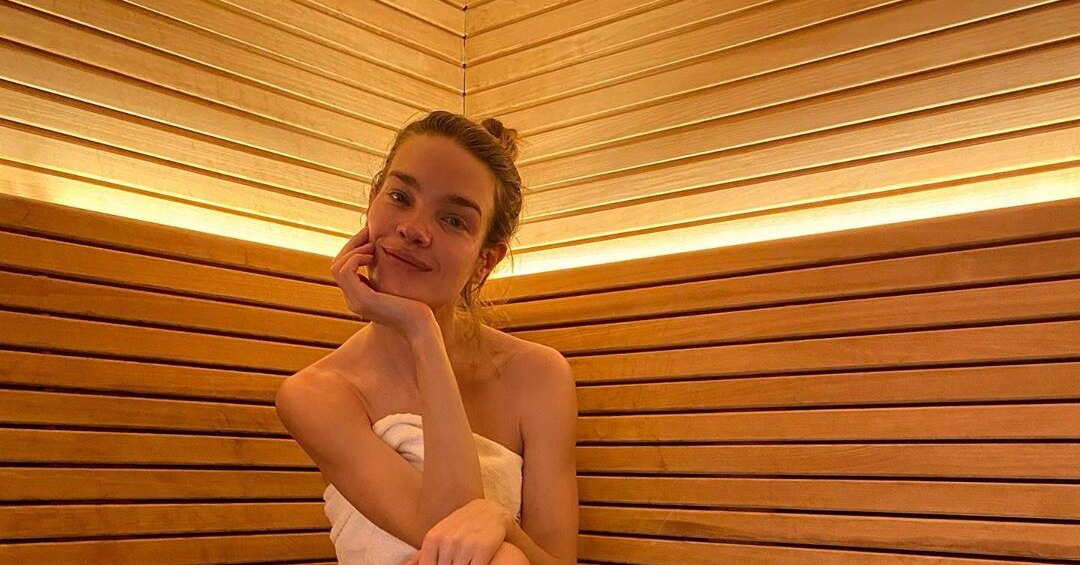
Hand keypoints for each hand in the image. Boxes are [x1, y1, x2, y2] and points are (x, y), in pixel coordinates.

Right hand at [331, 224, 433, 338]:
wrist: (421, 326)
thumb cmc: (415, 306)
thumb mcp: (397, 286)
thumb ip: (386, 275)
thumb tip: (382, 252)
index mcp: (359, 297)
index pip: (344, 269)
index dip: (354, 250)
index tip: (370, 237)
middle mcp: (353, 300)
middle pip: (337, 265)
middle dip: (352, 245)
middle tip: (368, 232)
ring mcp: (356, 301)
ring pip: (337, 267)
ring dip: (354, 250)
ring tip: (372, 246)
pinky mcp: (363, 299)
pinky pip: (345, 271)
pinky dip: (356, 258)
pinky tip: (372, 255)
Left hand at [404, 498, 510, 564]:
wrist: (490, 511)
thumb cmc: (461, 525)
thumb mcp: (440, 534)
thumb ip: (422, 554)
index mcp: (433, 538)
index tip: (443, 564)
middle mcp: (447, 541)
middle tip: (453, 561)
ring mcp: (465, 546)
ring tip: (462, 561)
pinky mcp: (482, 550)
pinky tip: (472, 563)